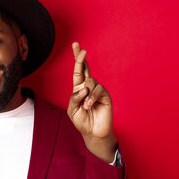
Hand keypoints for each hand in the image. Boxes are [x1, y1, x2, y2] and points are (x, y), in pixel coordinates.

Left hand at [67, 42, 116, 161]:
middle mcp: (88, 87)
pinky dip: (91, 98)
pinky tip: (90, 105)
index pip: (78, 71)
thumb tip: (83, 88)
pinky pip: (98, 90)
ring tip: (86, 107)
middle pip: (86, 68)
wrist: (93, 132)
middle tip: (81, 48)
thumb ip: (74, 98)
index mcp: (79, 89)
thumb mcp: (72, 109)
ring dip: (85, 95)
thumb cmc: (82, 121)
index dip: (77, 59)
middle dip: (81, 57)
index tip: (76, 45)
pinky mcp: (105, 95)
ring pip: (90, 82)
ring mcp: (97, 90)